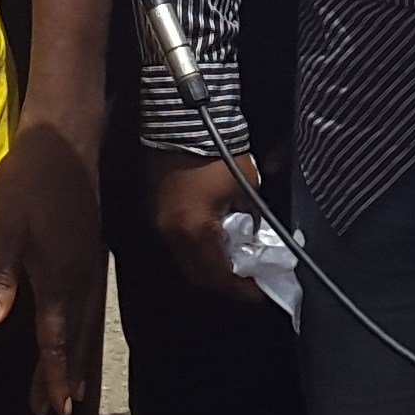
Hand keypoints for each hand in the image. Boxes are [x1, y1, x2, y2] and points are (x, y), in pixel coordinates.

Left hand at [0, 113, 104, 412]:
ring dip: (76, 356)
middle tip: (57, 411)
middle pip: (74, 337)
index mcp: (59, 275)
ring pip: (86, 322)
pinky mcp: (90, 250)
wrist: (65, 138)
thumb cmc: (28, 180)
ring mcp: (89, 263)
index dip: (54, 373)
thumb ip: (2, 278)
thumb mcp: (6, 227)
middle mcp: (80, 276)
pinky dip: (83, 329)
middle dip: (65, 375)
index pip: (56, 336)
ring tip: (70, 387)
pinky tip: (77, 333)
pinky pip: (90, 303)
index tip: (57, 407)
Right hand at [147, 150, 271, 309]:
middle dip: (224, 284)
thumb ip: (253, 214)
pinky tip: (212, 243)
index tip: (260, 293)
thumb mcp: (247, 184)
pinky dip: (195, 250)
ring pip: (185, 261)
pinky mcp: (154, 211)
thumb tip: (257, 232)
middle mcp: (172, 235)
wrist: (180, 121)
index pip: (220, 275)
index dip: (241, 289)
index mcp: (195, 232)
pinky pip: (176, 243)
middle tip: (246, 284)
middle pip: (198, 276)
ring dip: (208, 268)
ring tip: (231, 264)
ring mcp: (159, 223)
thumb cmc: (218, 151)